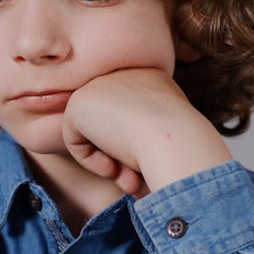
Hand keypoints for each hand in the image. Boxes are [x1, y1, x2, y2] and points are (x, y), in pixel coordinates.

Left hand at [62, 69, 231, 195]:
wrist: (175, 139)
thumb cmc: (179, 145)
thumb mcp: (167, 132)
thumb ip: (144, 131)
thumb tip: (124, 158)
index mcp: (149, 77)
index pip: (129, 116)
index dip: (137, 146)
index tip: (150, 164)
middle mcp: (122, 73)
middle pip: (109, 124)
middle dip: (120, 156)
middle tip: (135, 180)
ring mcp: (98, 84)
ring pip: (92, 134)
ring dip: (108, 161)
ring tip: (129, 178)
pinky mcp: (77, 102)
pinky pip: (75, 141)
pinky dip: (91, 162)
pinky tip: (113, 167)